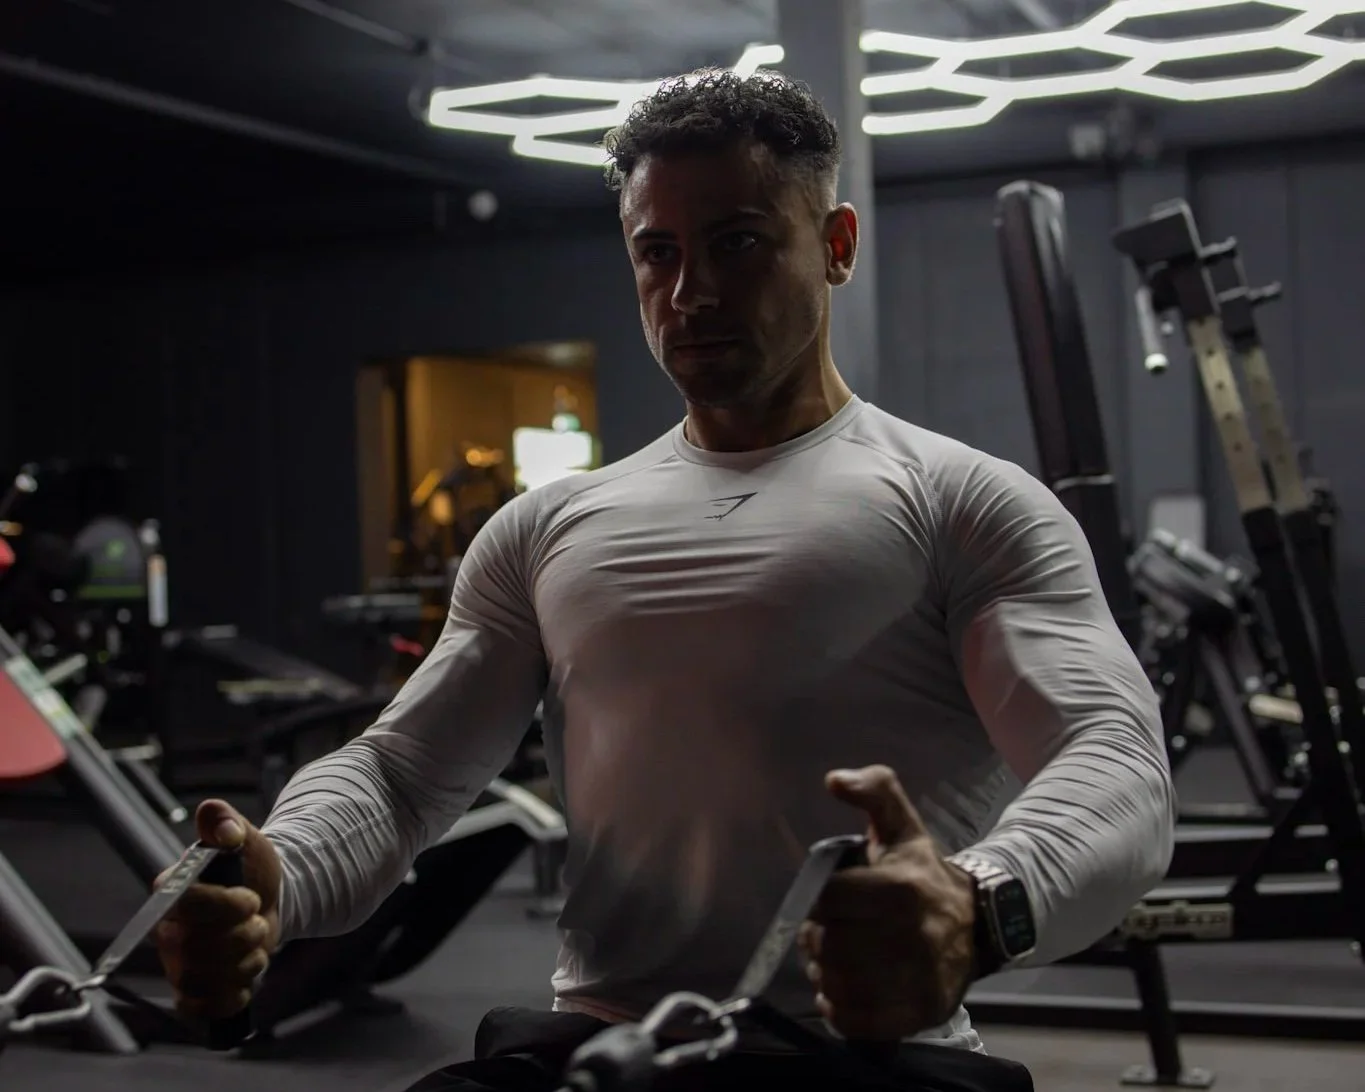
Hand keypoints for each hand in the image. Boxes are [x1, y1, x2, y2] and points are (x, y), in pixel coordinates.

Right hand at [155, 800, 282, 1020]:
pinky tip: (246, 973)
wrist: (267, 898)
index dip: (224, 905)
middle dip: (242, 936)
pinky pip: (202, 1008)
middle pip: (197, 949)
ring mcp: (176, 963)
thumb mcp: (244, 837)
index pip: (186, 905)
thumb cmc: (249, 867)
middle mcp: (167, 930)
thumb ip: (226, 823)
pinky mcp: (191, 990)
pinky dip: (232, 995)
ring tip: (254, 943)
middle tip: (257, 920)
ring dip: (244, 963)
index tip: (251, 898)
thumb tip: (214, 813)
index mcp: (172, 891)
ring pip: (204, 980)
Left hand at [799, 765, 975, 1040]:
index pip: (825, 900)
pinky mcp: (919, 1014)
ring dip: (827, 973)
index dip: (817, 901)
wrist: (977, 923)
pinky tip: (848, 989)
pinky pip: (856, 1022)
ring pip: (838, 984)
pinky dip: (841, 1009)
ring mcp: (918, 980)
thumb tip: (834, 780)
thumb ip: (873, 789)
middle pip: (828, 945)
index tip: (827, 901)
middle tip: (828, 933)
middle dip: (817, 939)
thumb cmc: (920, 873)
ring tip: (839, 959)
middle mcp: (911, 936)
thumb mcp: (900, 824)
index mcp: (900, 888)